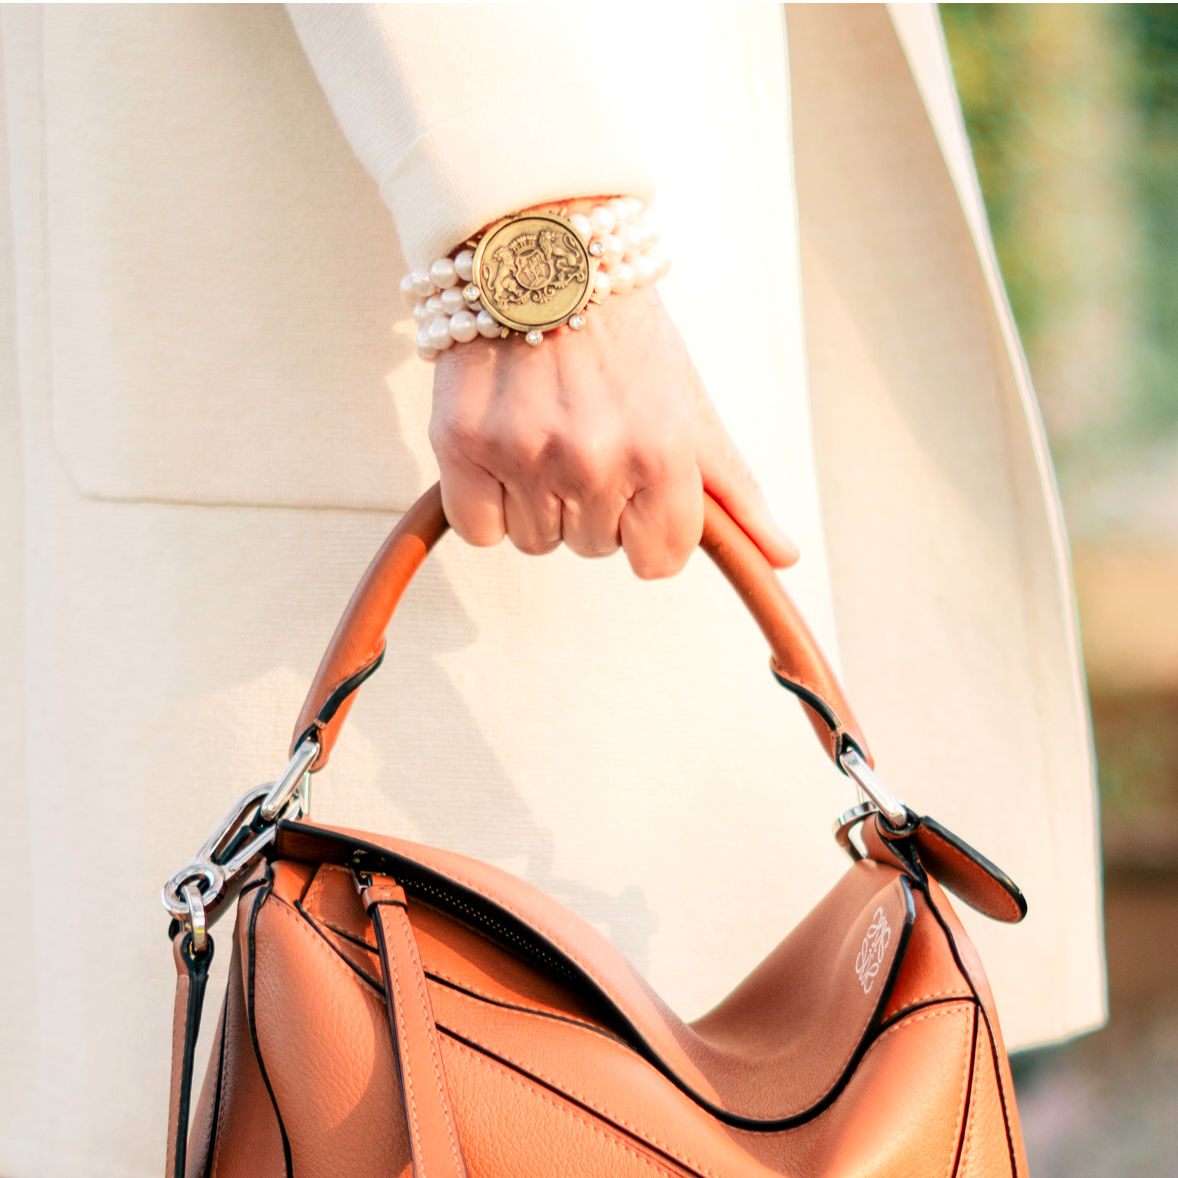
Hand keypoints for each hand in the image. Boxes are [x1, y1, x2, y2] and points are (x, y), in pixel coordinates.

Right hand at [428, 285, 798, 578]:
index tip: (637, 501)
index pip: (658, 560)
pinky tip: (502, 453)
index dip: (648, 535)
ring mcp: (523, 453)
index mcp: (661, 450)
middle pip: (593, 549)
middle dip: (593, 507)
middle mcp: (592, 457)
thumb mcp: (691, 405)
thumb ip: (736, 489)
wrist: (543, 254)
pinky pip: (481, 530)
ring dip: (540, 505)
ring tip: (543, 435)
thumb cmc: (626, 335)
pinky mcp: (461, 444)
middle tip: (585, 438)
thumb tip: (786, 558)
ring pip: (536, 542)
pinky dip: (488, 505)